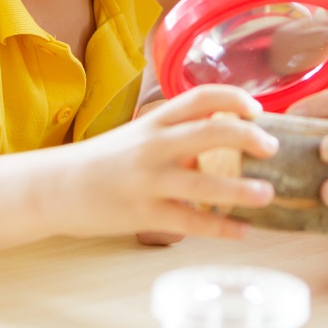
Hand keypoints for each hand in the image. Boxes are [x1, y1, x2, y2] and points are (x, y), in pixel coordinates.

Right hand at [56, 86, 277, 242]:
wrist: (54, 188)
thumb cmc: (103, 161)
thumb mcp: (138, 136)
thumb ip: (176, 134)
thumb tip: (224, 136)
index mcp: (154, 121)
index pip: (199, 97)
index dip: (233, 98)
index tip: (258, 108)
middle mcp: (153, 145)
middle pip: (210, 131)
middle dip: (247, 137)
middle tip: (272, 147)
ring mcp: (149, 181)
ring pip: (204, 182)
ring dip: (242, 190)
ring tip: (268, 194)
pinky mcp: (143, 215)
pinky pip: (191, 222)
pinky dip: (221, 227)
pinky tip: (243, 230)